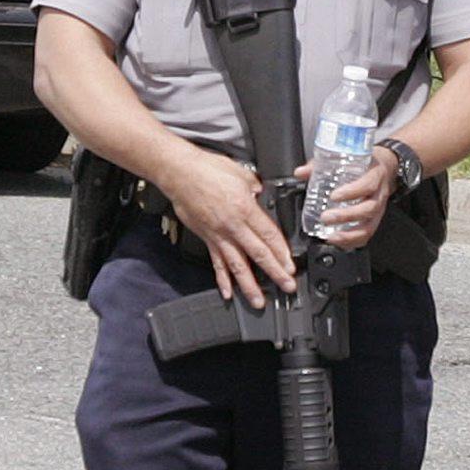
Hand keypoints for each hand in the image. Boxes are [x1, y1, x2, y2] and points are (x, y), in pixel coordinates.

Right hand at [157, 144, 295, 305]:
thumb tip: (262, 196)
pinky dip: (222, 279)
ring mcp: (219, 235)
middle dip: (275, 273)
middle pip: (258, 254)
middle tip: (287, 286)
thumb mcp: (242, 173)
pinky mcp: (207, 238)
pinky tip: (227, 292)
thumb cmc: (207, 169)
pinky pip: (216, 263)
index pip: (269, 236)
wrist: (179, 173)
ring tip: (259, 301)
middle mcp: (233, 226)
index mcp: (245, 209)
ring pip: (237, 265)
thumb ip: (256, 188)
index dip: (282, 253)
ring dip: (249, 285)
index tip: (291, 266)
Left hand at [305, 150, 397, 252]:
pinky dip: (352, 242)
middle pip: (368, 209)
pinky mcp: (375, 221)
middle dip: (346, 216)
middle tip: (326, 217)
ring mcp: (379, 210)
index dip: (352, 192)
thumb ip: (323, 164)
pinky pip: (367, 235)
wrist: (386, 168)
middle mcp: (379, 194)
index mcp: (374, 176)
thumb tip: (300, 172)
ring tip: (331, 236)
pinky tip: (339, 242)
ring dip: (349, 235)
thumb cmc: (366, 164)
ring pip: (369, 227)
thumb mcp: (349, 157)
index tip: (333, 196)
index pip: (367, 185)